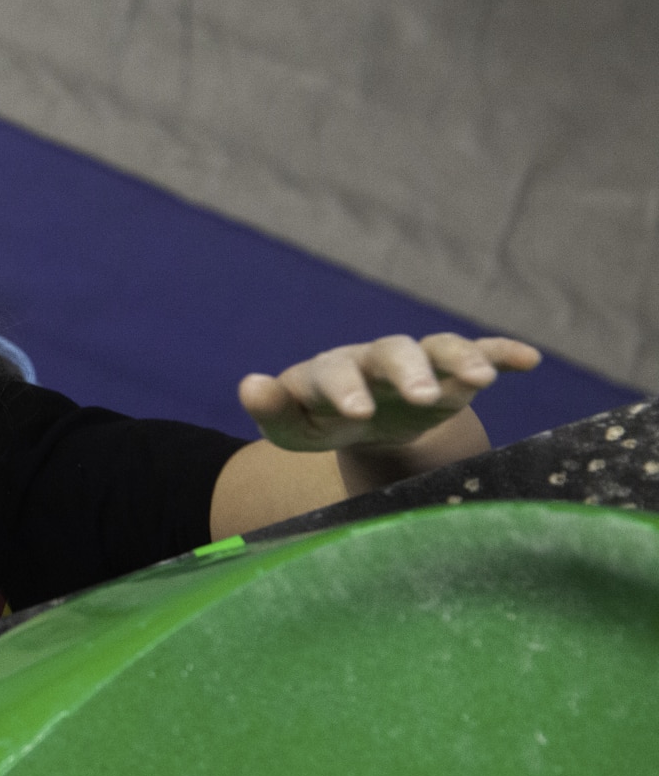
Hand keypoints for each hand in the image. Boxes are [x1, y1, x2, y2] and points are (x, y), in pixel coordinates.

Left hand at [238, 333, 539, 452]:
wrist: (359, 417)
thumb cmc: (318, 420)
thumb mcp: (292, 425)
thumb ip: (271, 409)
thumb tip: (249, 384)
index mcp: (330, 373)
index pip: (333, 375)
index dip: (344, 390)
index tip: (355, 412)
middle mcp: (374, 360)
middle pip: (392, 353)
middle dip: (407, 371)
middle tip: (420, 396)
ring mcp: (416, 362)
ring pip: (438, 349)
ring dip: (458, 360)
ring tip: (477, 381)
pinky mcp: (450, 371)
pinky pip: (479, 352)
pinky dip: (500, 353)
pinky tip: (526, 359)